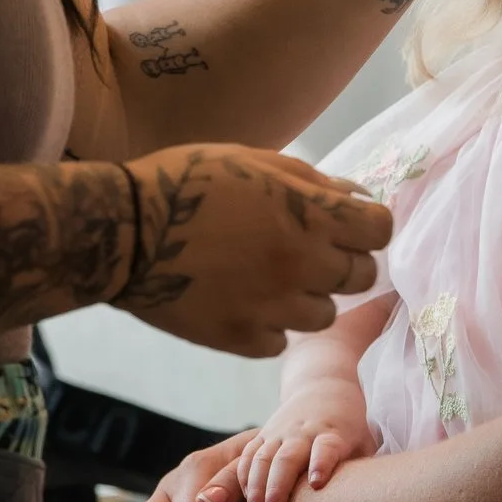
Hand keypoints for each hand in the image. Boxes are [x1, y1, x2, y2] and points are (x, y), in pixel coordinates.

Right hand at [120, 147, 390, 356]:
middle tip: (309, 248)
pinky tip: (244, 300)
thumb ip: (313, 181)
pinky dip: (269, 325)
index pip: (379, 231)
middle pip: (360, 276)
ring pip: (323, 314)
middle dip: (343, 260)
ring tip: (271, 276)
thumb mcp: (254, 161)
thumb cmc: (186, 180)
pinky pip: (279, 341)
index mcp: (309, 217)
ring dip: (308, 296)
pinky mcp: (241, 338)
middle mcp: (301, 266)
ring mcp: (272, 308)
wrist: (122, 231)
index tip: (349, 224)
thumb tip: (357, 196)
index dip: (368, 226)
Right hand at [242, 384, 373, 501]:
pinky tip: (246, 500)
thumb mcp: (363, 442)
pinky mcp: (264, 434)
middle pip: (287, 459)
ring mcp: (280, 432)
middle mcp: (303, 431)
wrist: (324, 386)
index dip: (321, 463)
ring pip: (263, 459)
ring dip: (257, 489)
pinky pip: (249, 456)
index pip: (326, 448)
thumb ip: (362, 470)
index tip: (317, 483)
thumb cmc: (350, 425)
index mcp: (332, 433)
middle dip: (278, 488)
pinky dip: (244, 478)